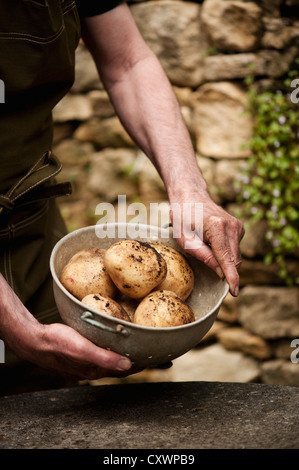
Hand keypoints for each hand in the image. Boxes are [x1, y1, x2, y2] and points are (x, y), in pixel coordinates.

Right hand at [17, 322, 140, 380]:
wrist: (35, 340)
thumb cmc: (57, 343)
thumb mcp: (83, 349)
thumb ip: (105, 358)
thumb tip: (128, 365)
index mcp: (95, 369)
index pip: (125, 369)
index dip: (141, 364)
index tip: (155, 356)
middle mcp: (92, 368)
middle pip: (119, 365)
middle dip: (134, 359)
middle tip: (148, 349)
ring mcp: (85, 361)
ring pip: (109, 359)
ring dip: (122, 354)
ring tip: (133, 344)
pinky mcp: (79, 353)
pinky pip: (99, 352)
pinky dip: (109, 348)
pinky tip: (108, 339)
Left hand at [170, 192, 244, 296]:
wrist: (190, 196)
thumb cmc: (183, 217)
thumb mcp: (185, 239)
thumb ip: (204, 256)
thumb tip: (220, 273)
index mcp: (217, 228)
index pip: (227, 259)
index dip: (231, 277)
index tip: (234, 292)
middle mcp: (231, 226)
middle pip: (234, 259)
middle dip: (226, 270)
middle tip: (209, 269)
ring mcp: (237, 226)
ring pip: (236, 256)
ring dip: (224, 260)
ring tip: (205, 247)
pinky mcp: (239, 227)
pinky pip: (235, 249)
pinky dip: (226, 252)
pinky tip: (212, 242)